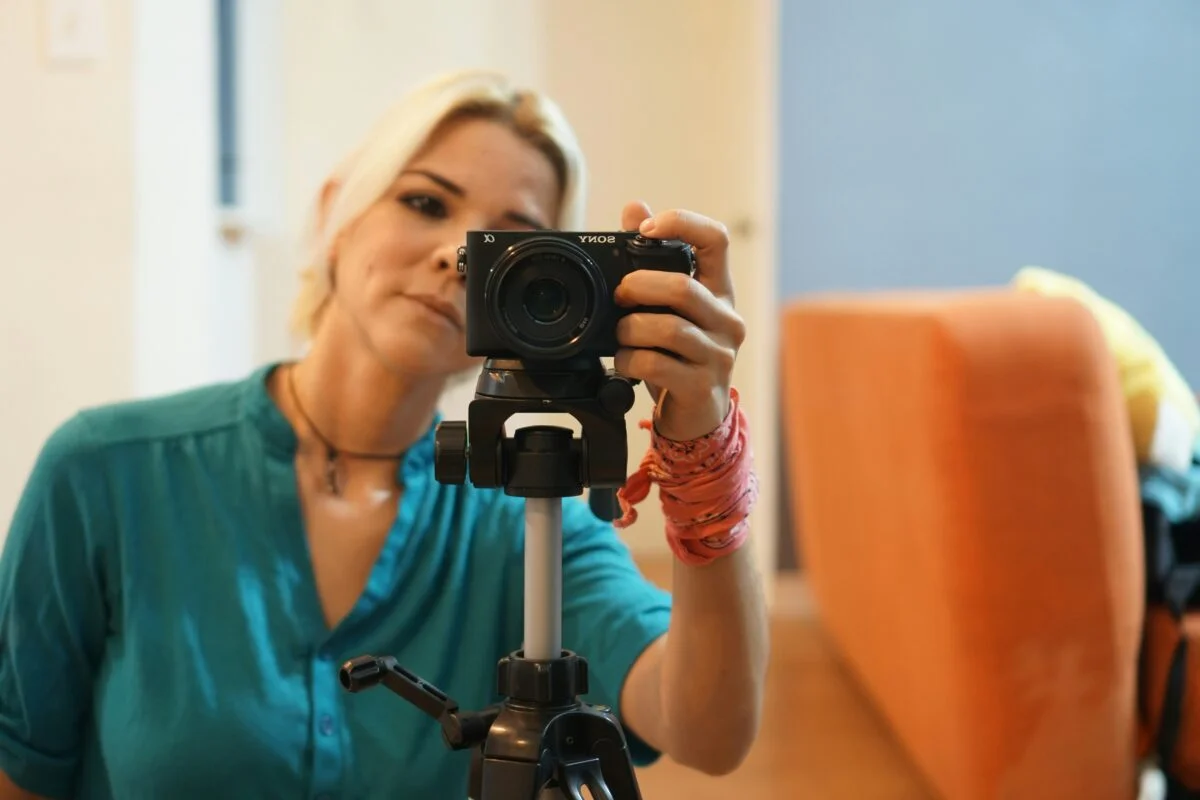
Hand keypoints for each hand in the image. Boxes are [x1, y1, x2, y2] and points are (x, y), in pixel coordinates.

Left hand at [613, 200, 746, 440]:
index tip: (647, 228)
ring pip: (668, 329)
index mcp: (718, 291)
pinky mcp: (702, 385)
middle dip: (638, 288)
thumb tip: (635, 207)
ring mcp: (719, 354)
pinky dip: (630, 361)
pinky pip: (657, 365)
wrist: (696, 416)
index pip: (717, 240)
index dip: (682, 223)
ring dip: (630, 330)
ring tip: (621, 337)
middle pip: (683, 287)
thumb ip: (651, 259)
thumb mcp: (668, 308)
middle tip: (619, 296)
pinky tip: (624, 362)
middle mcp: (726, 319)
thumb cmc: (679, 356)